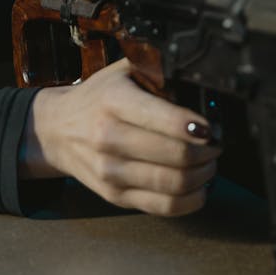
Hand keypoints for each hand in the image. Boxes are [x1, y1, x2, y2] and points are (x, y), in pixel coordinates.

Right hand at [18, 59, 220, 215]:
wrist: (57, 129)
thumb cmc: (98, 96)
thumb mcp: (122, 70)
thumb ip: (156, 68)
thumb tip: (199, 75)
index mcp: (114, 101)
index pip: (162, 119)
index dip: (196, 127)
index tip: (212, 127)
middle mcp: (108, 137)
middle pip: (175, 155)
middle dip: (208, 151)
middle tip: (218, 144)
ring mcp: (111, 171)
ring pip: (174, 184)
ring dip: (204, 175)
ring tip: (210, 162)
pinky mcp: (115, 196)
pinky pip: (163, 207)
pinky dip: (191, 200)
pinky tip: (200, 186)